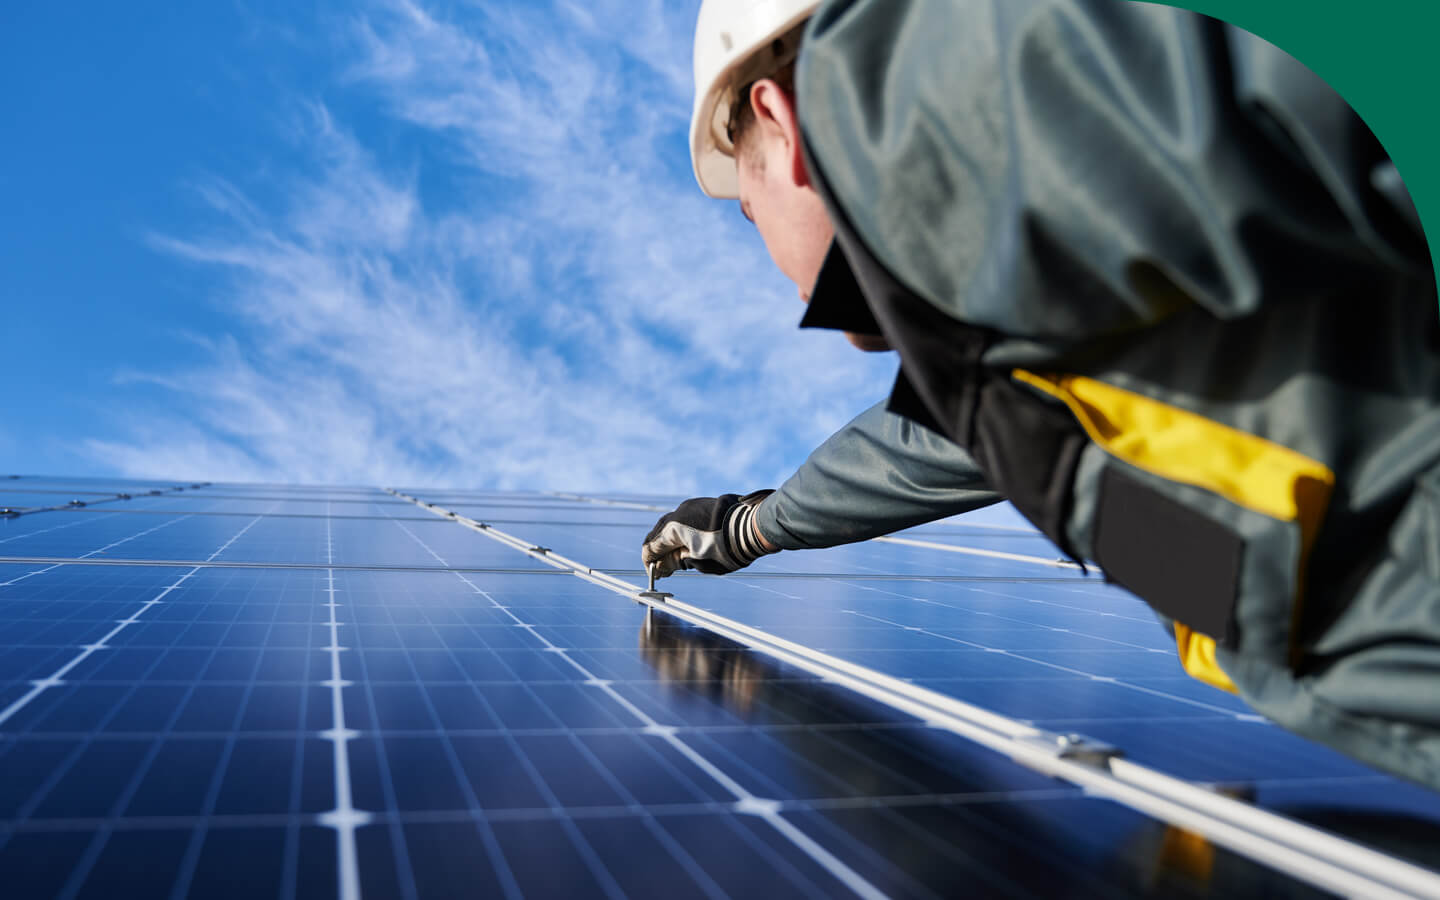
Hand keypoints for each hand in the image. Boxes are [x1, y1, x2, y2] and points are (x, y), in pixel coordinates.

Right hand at [641, 490, 775, 577]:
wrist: (752, 527)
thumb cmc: (726, 549)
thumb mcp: (699, 562)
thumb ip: (677, 563)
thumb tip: (662, 567)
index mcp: (673, 528)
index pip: (651, 546)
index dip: (650, 562)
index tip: (655, 573)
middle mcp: (679, 513)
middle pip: (659, 533)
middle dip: (659, 551)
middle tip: (665, 568)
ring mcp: (691, 506)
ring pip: (671, 524)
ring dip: (670, 541)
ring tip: (678, 558)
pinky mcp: (702, 504)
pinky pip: (685, 519)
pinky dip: (681, 532)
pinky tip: (689, 543)